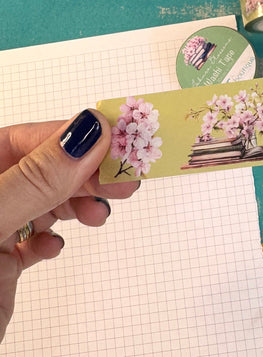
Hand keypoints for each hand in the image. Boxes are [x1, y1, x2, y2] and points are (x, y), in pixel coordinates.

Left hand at [0, 110, 139, 341]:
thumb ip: (37, 179)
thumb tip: (88, 134)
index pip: (24, 139)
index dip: (71, 137)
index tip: (114, 143)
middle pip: (42, 170)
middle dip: (84, 174)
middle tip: (121, 181)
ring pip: (43, 202)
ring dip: (75, 205)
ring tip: (96, 214)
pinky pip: (33, 238)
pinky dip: (53, 238)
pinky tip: (54, 245)